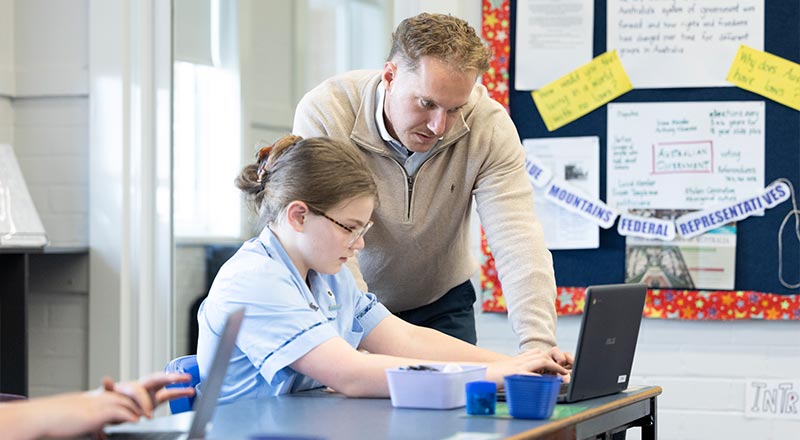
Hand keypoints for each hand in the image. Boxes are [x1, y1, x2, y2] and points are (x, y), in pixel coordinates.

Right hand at [8, 389, 146, 439]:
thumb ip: (95, 424)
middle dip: (145, 398)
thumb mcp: (82, 420)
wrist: (43, 417)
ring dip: (141, 408)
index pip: (124, 394)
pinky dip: (129, 416)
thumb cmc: (58, 420)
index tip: (147, 404)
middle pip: (131, 392)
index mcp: (99, 398)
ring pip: (128, 400)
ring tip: (148, 416)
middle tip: (152, 409)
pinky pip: (118, 412)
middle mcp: (101, 398)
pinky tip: (135, 421)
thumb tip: (101, 433)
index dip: (138, 397)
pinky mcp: (95, 414)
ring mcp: (99, 404)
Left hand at [104, 372, 194, 417]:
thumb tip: (106, 380)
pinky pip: (168, 394)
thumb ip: (107, 389)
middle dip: (170, 377)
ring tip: (190, 380)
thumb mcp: (104, 396)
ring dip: (177, 382)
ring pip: (164, 384)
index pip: (140, 391)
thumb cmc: (105, 403)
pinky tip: (190, 392)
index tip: (146, 415)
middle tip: (181, 378)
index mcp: (129, 386)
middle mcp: (140, 386)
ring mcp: (148, 392)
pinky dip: (179, 392)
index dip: (144, 402)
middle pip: (156, 378)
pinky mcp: (154, 400)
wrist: (107, 410)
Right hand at [485, 348, 569, 386]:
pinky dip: (542, 377)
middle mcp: (519, 361)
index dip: (549, 358)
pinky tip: (549, 382)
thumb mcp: (507, 371)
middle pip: (541, 355)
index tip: (558, 366)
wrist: (479, 376)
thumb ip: (519, 371)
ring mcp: (517, 366)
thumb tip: (531, 378)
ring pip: (540, 361)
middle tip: (564, 371)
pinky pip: (532, 374)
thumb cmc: (492, 377)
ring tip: (562, 375)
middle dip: (555, 362)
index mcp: (517, 360)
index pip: (537, 353)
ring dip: (553, 367)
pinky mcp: (515, 373)